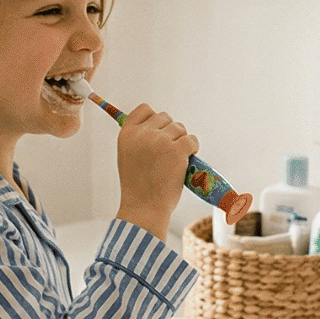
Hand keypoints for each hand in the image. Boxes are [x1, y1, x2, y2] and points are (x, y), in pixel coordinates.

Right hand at [113, 103, 197, 240]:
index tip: (158, 132)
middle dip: (170, 132)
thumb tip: (156, 128)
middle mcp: (142, 134)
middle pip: (165, 117)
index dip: (155, 119)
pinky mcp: (177, 150)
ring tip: (176, 160)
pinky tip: (188, 159)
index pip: (144, 109)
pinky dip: (193, 148)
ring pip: (180, 128)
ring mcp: (160, 141)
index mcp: (126, 134)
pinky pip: (192, 139)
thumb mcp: (127, 158)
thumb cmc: (138, 188)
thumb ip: (137, 140)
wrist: (144, 209)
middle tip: (169, 153)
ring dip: (182, 141)